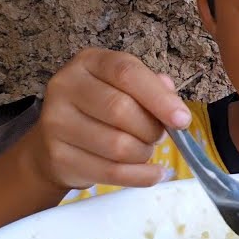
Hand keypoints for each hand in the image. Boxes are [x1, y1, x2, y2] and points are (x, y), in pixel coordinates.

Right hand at [22, 48, 192, 188]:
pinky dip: (141, 176)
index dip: (159, 98)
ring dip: (144, 153)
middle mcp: (66, 86)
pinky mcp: (58, 156)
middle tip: (158, 136)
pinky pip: (111, 172)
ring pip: (118, 145)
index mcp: (89, 62)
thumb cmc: (102, 109)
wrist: (57, 141)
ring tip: (145, 150)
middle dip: (151, 129)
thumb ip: (153, 89)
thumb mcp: (127, 88)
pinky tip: (152, 174)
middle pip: (121, 110)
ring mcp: (56, 122)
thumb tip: (175, 107)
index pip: (127, 73)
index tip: (182, 120)